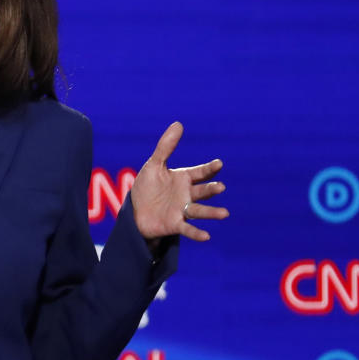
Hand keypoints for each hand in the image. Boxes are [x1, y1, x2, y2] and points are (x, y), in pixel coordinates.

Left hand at [130, 121, 227, 241]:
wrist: (135, 211)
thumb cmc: (147, 188)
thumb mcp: (154, 165)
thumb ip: (166, 147)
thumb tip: (179, 123)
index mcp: (184, 178)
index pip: (200, 172)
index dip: (209, 169)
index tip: (218, 164)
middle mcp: (187, 194)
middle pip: (202, 191)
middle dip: (211, 189)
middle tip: (220, 187)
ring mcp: (182, 210)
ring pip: (199, 210)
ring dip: (211, 212)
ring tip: (224, 214)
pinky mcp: (175, 224)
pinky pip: (187, 229)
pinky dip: (197, 233)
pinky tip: (207, 236)